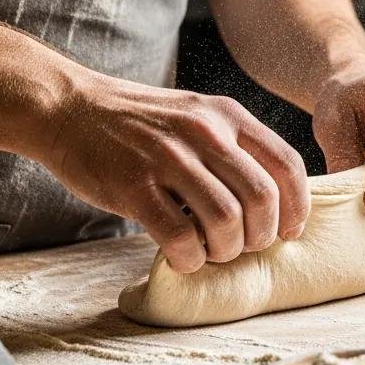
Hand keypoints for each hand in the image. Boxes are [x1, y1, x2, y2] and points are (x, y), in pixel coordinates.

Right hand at [39, 71, 309, 272]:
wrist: (69, 107)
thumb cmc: (138, 121)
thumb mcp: (196, 115)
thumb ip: (232, 146)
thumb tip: (271, 199)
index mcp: (227, 115)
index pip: (287, 164)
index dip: (296, 206)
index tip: (289, 230)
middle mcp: (204, 132)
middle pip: (262, 198)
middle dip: (262, 235)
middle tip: (243, 246)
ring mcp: (168, 157)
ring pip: (226, 220)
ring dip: (225, 250)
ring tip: (211, 251)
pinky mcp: (134, 185)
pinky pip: (180, 236)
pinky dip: (189, 257)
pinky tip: (183, 256)